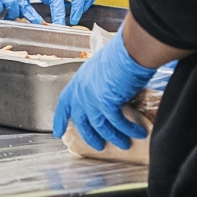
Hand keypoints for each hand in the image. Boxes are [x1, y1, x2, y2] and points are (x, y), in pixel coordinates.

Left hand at [53, 25, 154, 149]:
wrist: (129, 50)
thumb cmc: (120, 54)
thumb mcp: (102, 69)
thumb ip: (100, 83)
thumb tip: (109, 93)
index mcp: (79, 81)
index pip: (64, 103)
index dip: (60, 118)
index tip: (57, 132)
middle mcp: (81, 90)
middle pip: (81, 120)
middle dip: (89, 135)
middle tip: (99, 146)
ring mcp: (92, 97)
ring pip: (100, 126)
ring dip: (114, 137)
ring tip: (124, 143)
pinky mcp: (106, 102)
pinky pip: (117, 123)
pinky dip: (129, 129)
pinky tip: (139, 132)